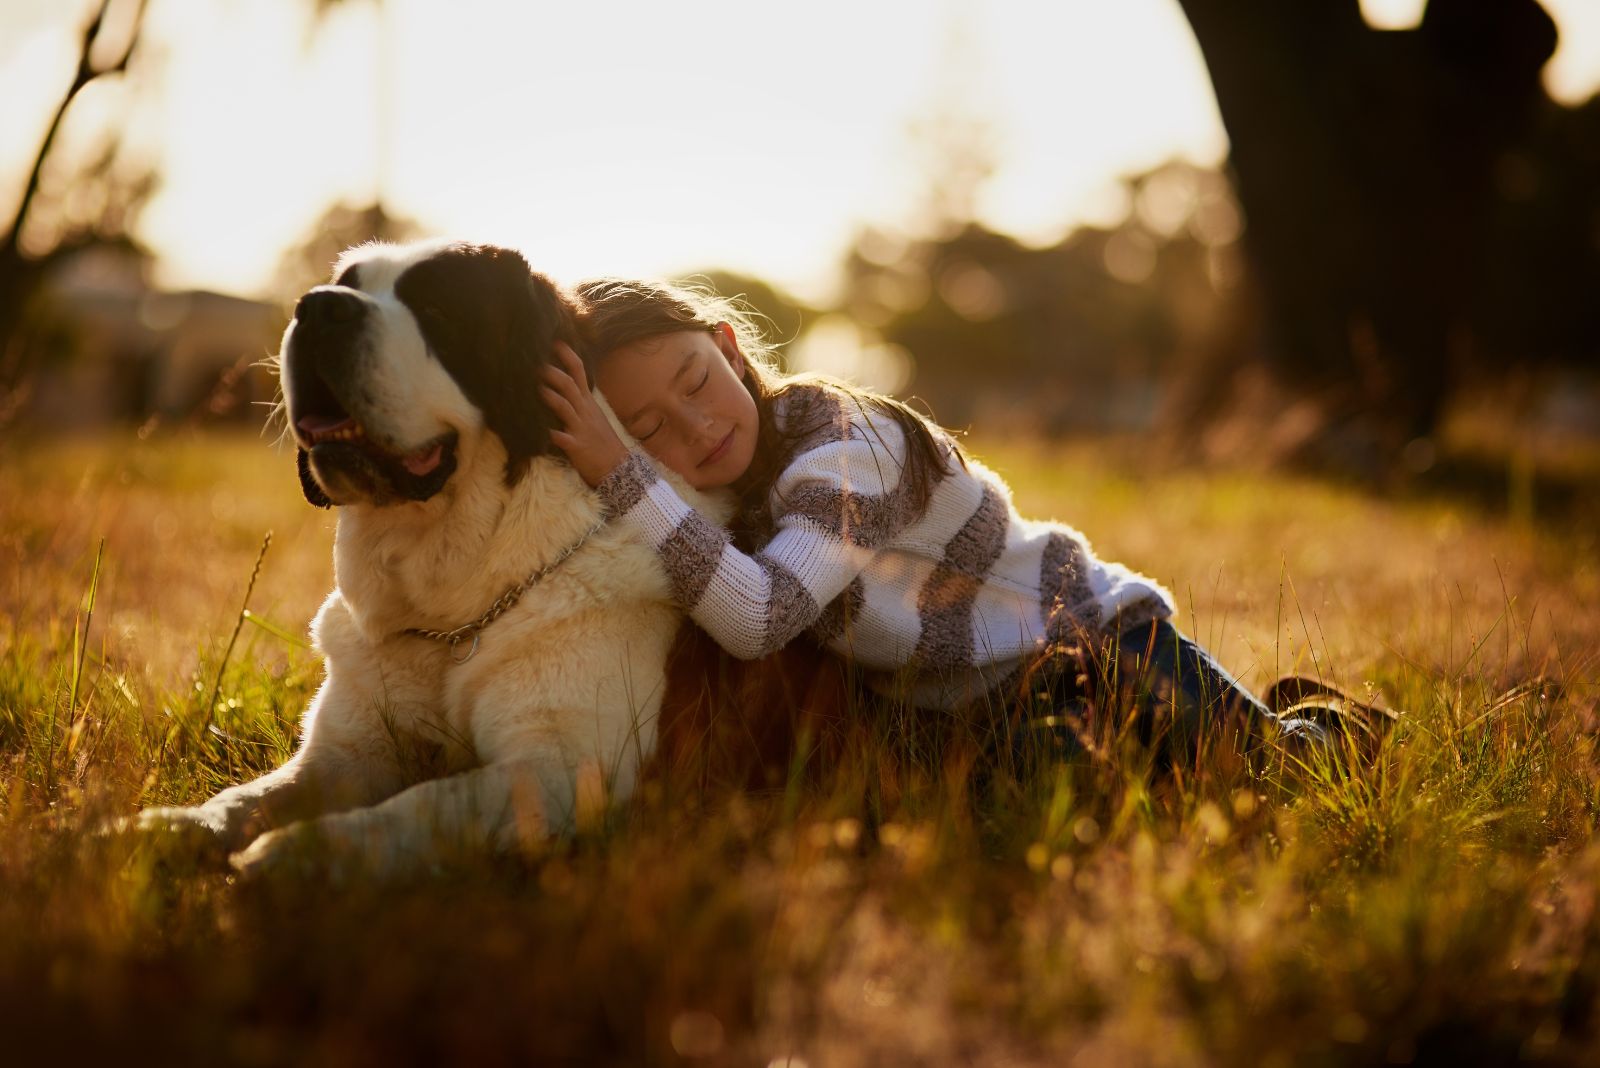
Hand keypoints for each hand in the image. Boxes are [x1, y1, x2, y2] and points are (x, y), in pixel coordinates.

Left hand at [540, 341, 630, 487]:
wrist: (618, 468)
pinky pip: (562, 438)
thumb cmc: (602, 441)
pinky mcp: (576, 446)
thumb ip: (579, 399)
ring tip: (534, 388)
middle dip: (553, 373)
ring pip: (565, 407)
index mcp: (588, 402)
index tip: (555, 341)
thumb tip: (564, 384)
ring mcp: (581, 428)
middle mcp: (584, 411)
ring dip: (550, 397)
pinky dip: (550, 434)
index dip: (568, 356)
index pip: (579, 372)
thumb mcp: (594, 415)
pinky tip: (538, 431)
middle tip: (536, 363)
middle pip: (570, 386)